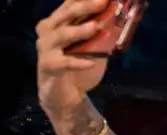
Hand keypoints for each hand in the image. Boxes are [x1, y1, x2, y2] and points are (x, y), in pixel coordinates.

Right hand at [36, 0, 110, 121]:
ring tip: (95, 27)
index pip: (70, 3)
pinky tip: (90, 63)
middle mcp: (48, 30)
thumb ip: (102, 33)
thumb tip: (120, 18)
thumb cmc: (79, 65)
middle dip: (84, 6)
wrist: (64, 94)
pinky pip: (63, 63)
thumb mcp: (94, 47)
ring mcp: (46, 48)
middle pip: (65, 14)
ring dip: (78, 31)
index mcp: (59, 21)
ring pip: (60, 35)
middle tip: (102, 2)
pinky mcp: (48, 66)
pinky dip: (77, 62)